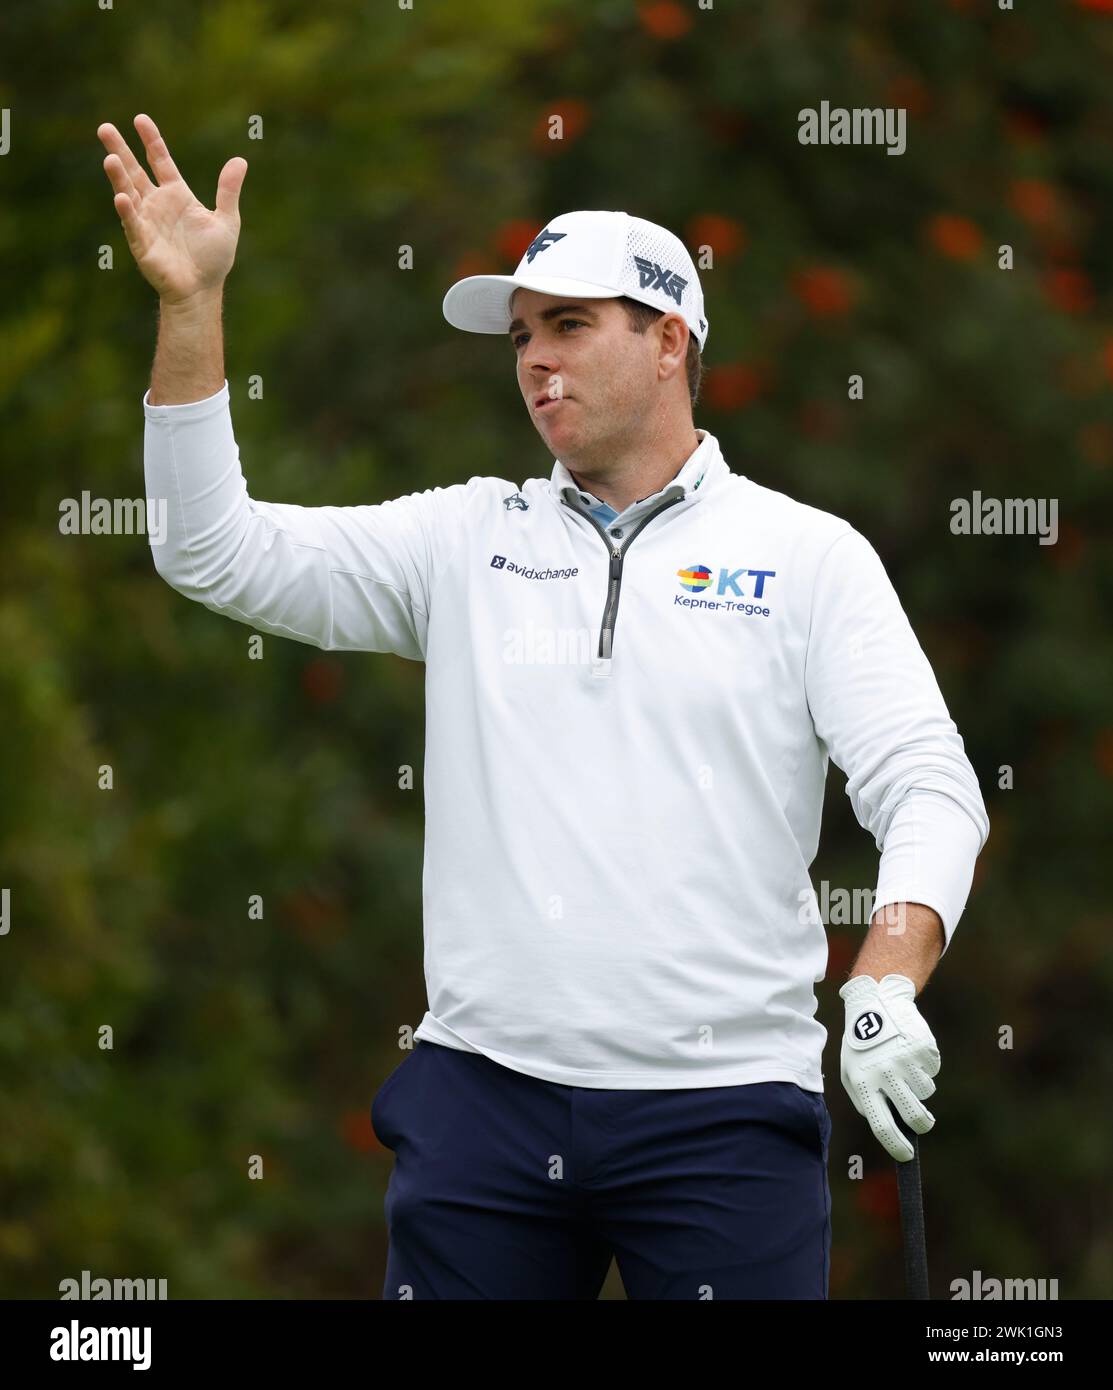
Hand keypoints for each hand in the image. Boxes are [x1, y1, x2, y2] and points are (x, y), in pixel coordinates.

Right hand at [96, 113, 246, 303]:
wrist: (202, 291)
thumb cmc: (213, 259)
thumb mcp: (226, 221)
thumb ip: (228, 191)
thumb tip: (240, 160)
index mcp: (177, 195)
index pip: (160, 161)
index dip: (151, 141)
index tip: (140, 119)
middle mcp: (157, 204)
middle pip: (134, 170)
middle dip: (120, 150)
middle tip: (104, 128)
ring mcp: (146, 221)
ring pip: (128, 192)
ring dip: (118, 176)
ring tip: (110, 158)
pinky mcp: (142, 242)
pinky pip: (132, 223)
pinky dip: (127, 210)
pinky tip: (122, 197)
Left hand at [838, 973, 939, 1162]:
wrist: (876, 1004)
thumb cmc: (861, 1045)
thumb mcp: (851, 1072)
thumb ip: (864, 1101)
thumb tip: (886, 1126)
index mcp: (864, 1082)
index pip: (882, 1126)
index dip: (896, 1146)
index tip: (906, 1156)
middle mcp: (886, 1073)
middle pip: (914, 1116)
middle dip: (922, 1124)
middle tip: (922, 1122)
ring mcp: (906, 1060)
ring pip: (926, 1092)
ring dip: (919, 1085)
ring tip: (904, 1065)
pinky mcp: (923, 1048)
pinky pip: (933, 1070)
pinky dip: (925, 1066)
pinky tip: (910, 1050)